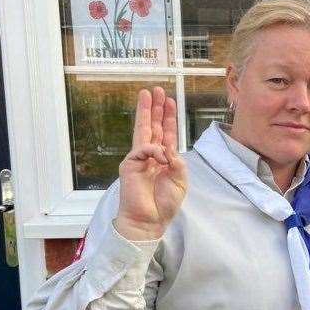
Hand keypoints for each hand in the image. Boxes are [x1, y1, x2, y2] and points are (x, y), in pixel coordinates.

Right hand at [114, 87, 186, 239]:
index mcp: (164, 160)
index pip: (167, 134)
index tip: (170, 101)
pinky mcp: (130, 164)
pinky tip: (159, 156)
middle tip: (156, 89)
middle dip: (155, 108)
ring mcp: (139, 159)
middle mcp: (151, 156)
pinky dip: (153, 150)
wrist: (149, 220)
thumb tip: (168, 148)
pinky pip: (143, 149)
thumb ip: (177, 162)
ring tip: (148, 94)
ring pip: (143, 130)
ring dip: (146, 111)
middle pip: (153, 126)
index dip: (169, 118)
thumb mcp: (180, 181)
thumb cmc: (164, 204)